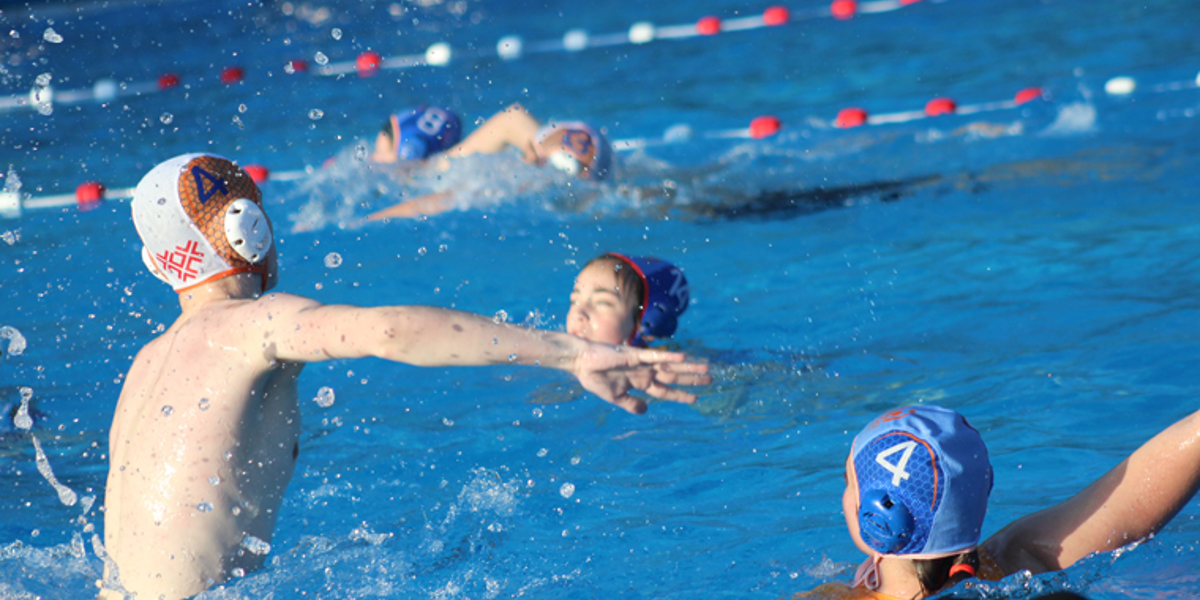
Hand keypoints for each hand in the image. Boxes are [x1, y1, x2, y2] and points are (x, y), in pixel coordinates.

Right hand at [572, 344, 711, 413]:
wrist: (581, 363)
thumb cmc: (595, 379)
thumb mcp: (616, 397)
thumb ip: (631, 404)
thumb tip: (645, 411)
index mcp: (640, 382)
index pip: (665, 389)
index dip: (680, 394)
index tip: (696, 398)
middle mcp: (645, 371)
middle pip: (673, 375)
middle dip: (691, 377)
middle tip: (711, 379)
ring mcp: (641, 362)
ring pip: (670, 365)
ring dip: (687, 366)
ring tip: (706, 367)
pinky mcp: (633, 354)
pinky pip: (654, 355)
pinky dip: (667, 356)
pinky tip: (682, 356)